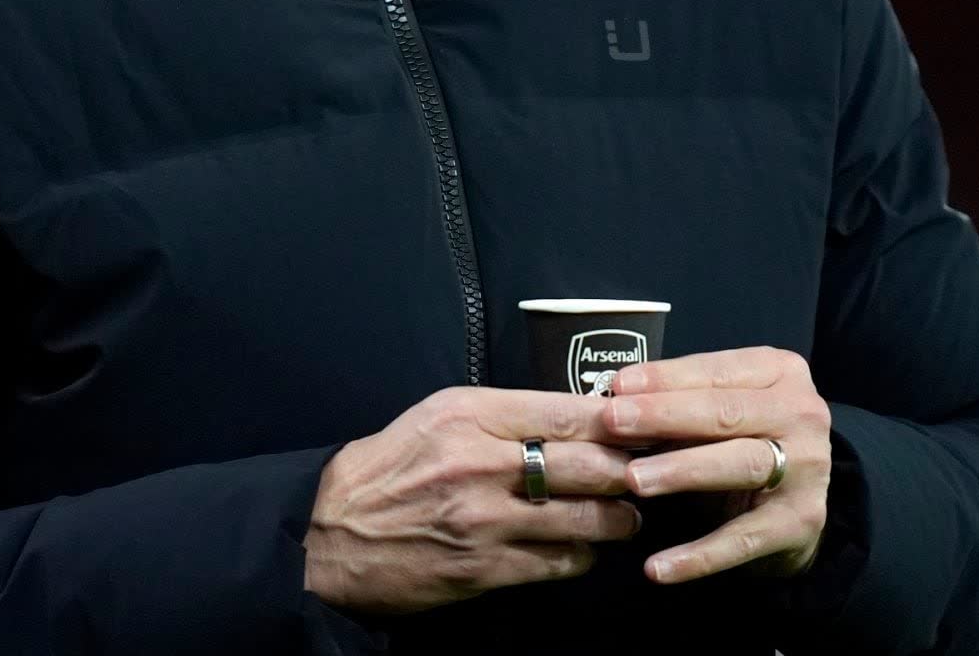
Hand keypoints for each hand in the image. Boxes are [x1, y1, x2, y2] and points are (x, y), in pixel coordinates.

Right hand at [305, 386, 644, 616]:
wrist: (331, 533)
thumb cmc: (391, 466)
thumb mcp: (440, 416)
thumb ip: (506, 414)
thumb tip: (577, 415)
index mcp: (471, 413)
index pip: (567, 411)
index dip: (617, 420)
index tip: (643, 425)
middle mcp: (482, 462)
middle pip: (590, 464)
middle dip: (631, 471)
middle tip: (648, 475)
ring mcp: (485, 519)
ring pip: (586, 518)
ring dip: (618, 519)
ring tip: (624, 516)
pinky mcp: (485, 568)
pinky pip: (560, 562)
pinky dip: (581, 555)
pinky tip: (581, 547)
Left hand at [603, 346, 832, 584]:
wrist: (795, 504)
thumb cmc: (741, 441)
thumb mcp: (719, 411)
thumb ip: (678, 401)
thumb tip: (615, 398)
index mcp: (781, 373)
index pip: (718, 370)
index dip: (666, 378)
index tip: (617, 385)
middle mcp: (803, 415)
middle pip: (726, 413)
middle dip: (664, 416)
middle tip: (613, 422)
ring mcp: (808, 470)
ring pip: (740, 465)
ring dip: (682, 471)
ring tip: (633, 479)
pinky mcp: (801, 522)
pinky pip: (743, 539)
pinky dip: (699, 555)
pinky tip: (658, 567)